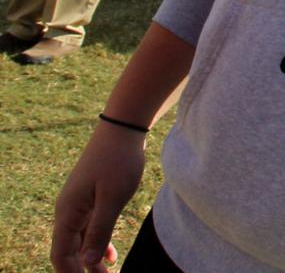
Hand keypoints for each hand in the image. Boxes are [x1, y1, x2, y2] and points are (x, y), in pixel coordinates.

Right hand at [51, 122, 146, 272]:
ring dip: (91, 259)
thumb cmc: (118, 161)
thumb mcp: (112, 199)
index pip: (60, 255)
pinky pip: (90, 227)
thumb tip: (87, 264)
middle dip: (82, 270)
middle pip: (68, 251)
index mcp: (67, 213)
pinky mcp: (91, 196)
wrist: (123, 127)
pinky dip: (98, 242)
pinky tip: (111, 256)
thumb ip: (99, 231)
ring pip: (80, 240)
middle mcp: (68, 210)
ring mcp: (79, 203)